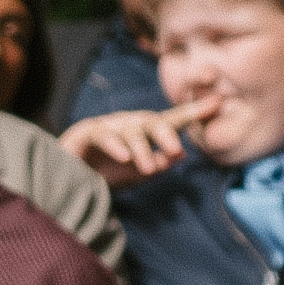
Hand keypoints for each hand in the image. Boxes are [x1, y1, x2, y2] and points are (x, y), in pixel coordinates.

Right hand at [62, 106, 192, 184]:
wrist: (65, 181)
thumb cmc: (103, 177)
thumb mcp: (136, 175)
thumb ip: (158, 165)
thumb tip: (178, 156)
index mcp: (144, 134)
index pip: (172, 121)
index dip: (194, 112)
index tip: (218, 103)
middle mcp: (129, 125)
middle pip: (152, 121)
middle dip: (166, 133)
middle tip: (175, 150)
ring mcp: (108, 126)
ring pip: (131, 131)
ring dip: (142, 149)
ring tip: (148, 168)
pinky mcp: (86, 132)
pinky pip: (104, 134)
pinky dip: (115, 145)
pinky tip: (124, 157)